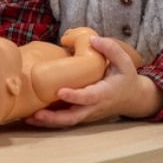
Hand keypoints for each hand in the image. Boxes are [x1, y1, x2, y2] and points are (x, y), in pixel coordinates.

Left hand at [25, 36, 162, 127]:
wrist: (133, 99)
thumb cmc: (126, 78)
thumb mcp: (125, 62)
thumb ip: (110, 49)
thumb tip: (92, 39)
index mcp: (105, 93)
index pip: (89, 97)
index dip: (75, 96)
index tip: (60, 92)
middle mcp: (94, 107)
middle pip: (73, 117)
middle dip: (54, 118)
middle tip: (36, 114)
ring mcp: (87, 114)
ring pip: (67, 122)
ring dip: (48, 122)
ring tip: (28, 118)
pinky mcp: (82, 115)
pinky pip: (65, 120)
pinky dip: (50, 121)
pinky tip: (32, 118)